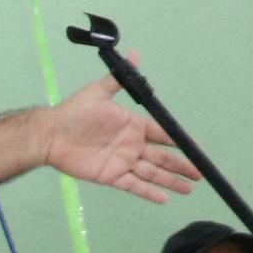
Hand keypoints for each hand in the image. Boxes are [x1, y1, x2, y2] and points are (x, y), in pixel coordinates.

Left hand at [37, 78, 202, 201]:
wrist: (50, 134)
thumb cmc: (74, 112)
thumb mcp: (99, 92)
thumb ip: (120, 79)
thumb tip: (134, 54)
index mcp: (133, 126)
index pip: (163, 134)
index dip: (180, 142)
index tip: (197, 148)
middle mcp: (132, 145)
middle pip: (163, 157)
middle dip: (182, 165)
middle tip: (201, 172)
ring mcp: (123, 162)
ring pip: (153, 174)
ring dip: (171, 181)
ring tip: (190, 188)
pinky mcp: (111, 176)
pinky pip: (134, 186)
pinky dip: (149, 193)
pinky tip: (165, 199)